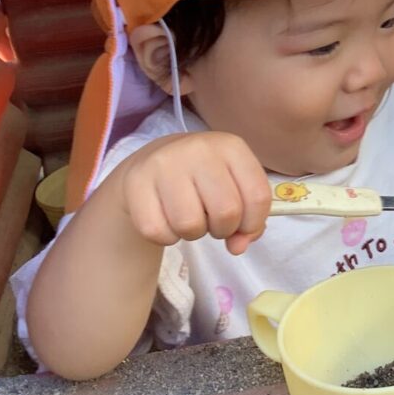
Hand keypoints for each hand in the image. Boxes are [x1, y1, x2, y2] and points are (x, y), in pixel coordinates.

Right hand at [112, 132, 270, 254]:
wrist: (153, 162)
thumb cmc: (203, 180)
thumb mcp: (234, 188)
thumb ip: (248, 220)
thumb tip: (238, 247)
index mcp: (232, 147)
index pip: (258, 197)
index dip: (253, 223)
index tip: (243, 227)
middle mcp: (199, 149)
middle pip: (227, 212)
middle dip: (223, 229)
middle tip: (212, 221)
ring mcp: (165, 163)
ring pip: (190, 225)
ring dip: (194, 234)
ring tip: (190, 218)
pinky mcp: (136, 182)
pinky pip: (158, 232)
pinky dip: (166, 237)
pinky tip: (167, 220)